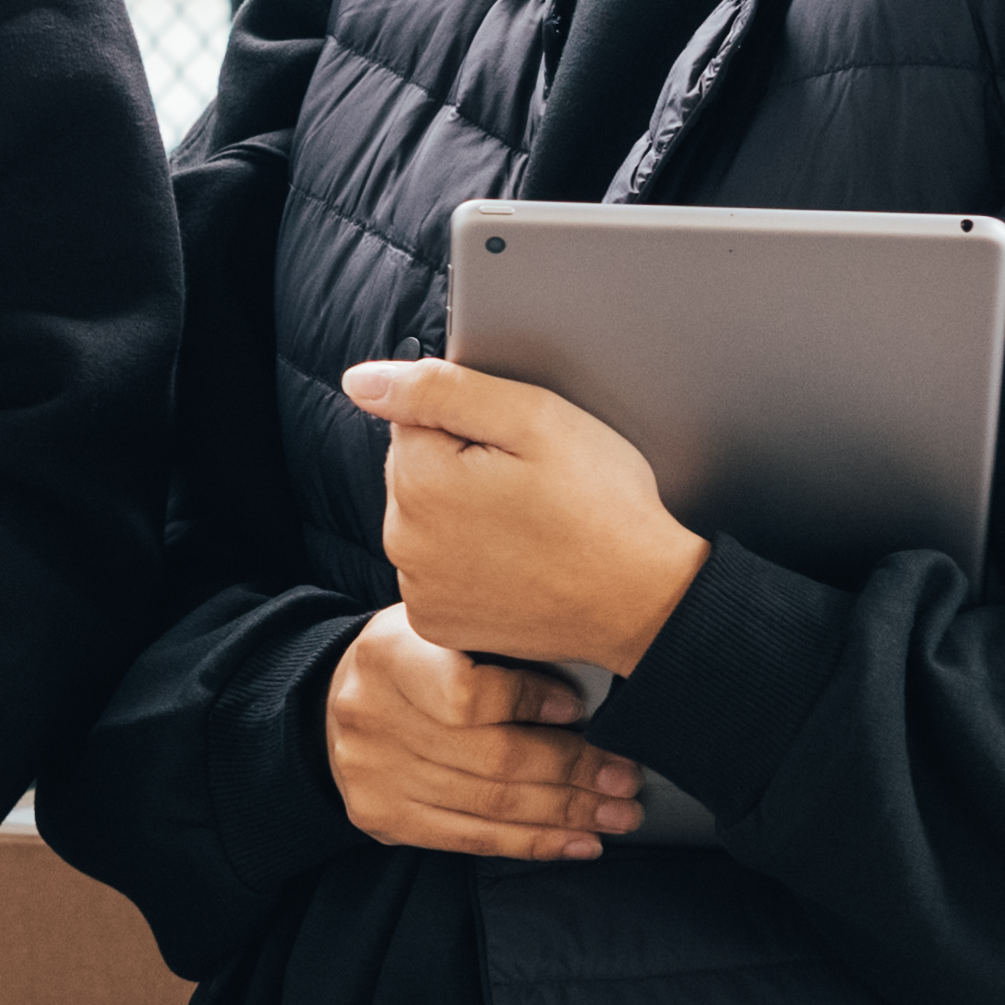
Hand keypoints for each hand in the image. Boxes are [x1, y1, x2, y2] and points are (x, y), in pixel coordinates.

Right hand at [324, 607, 646, 863]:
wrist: (334, 700)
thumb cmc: (413, 659)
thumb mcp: (440, 626)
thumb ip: (497, 644)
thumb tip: (586, 671)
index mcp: (390, 655)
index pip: (466, 694)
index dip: (529, 703)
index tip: (580, 707)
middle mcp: (373, 718)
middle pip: (490, 759)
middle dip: (571, 771)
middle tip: (624, 777)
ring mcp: (375, 775)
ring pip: (489, 806)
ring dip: (565, 814)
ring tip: (616, 813)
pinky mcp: (383, 818)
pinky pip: (470, 839)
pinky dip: (533, 843)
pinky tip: (576, 842)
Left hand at [338, 357, 709, 681]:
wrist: (643, 601)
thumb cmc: (602, 506)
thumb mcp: (534, 418)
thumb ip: (440, 388)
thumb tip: (360, 381)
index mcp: (419, 480)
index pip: (416, 418)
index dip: (474, 424)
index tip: (519, 451)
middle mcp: (402, 539)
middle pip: (415, 470)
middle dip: (461, 467)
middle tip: (532, 488)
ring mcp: (417, 588)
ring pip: (425, 520)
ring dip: (462, 515)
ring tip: (529, 527)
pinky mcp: (435, 623)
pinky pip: (436, 569)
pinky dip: (466, 561)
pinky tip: (515, 561)